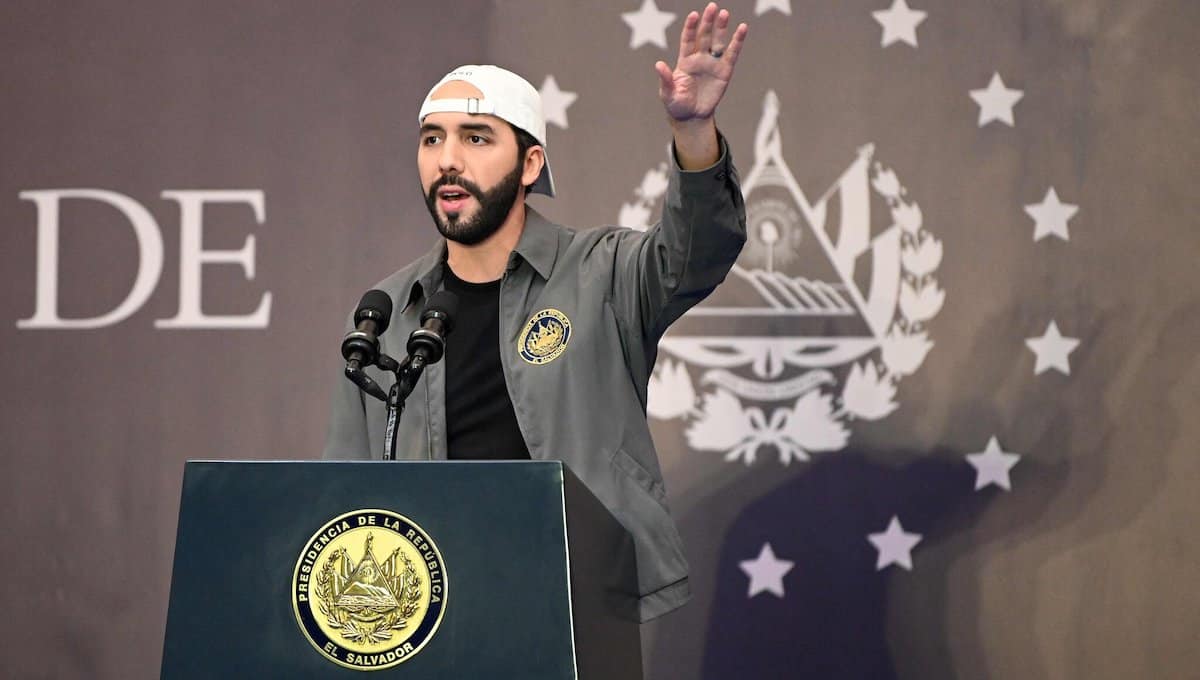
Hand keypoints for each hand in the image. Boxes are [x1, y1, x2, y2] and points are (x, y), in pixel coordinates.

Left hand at [655, 3, 748, 122]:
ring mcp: (712, 63)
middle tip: (712, 6)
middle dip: (707, 22)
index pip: (687, 39)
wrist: (692, 117)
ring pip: (717, 41)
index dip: (690, 27)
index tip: (694, 15)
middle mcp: (699, 58)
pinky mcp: (724, 71)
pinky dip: (737, 41)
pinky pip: (732, 54)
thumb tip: (658, 64)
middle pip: (704, 36)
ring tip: (724, 13)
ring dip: (721, 28)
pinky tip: (742, 28)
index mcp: (684, 60)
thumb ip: (665, 78)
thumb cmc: (676, 104)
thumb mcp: (668, 93)